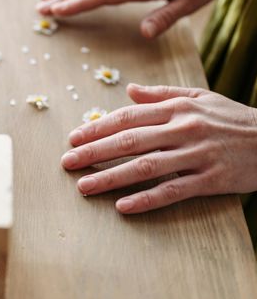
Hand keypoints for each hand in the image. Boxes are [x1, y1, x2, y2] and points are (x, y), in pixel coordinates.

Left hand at [61, 84, 256, 213]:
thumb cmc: (231, 118)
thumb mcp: (199, 97)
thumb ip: (161, 94)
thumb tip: (129, 90)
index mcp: (177, 108)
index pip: (127, 118)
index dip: (97, 128)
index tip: (73, 138)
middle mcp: (183, 129)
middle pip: (130, 142)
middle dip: (94, 153)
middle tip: (67, 163)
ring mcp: (197, 155)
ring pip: (146, 167)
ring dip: (111, 178)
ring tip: (84, 186)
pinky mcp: (212, 180)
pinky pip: (173, 191)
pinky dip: (147, 199)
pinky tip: (123, 207)